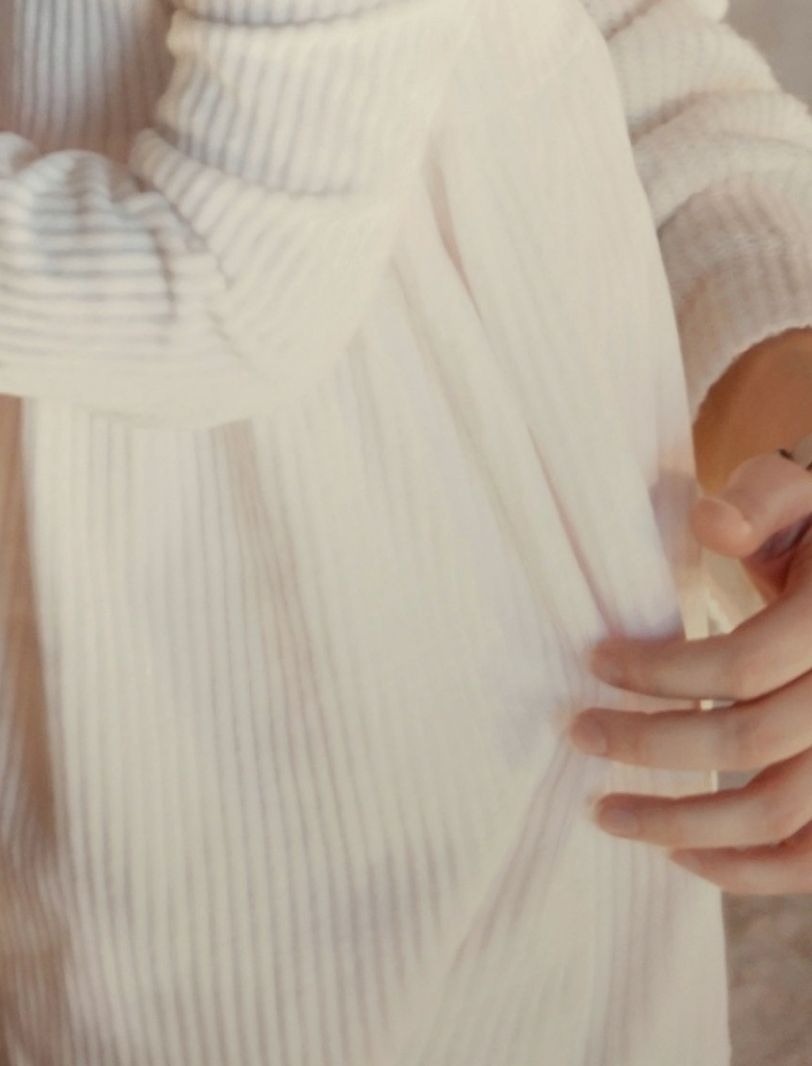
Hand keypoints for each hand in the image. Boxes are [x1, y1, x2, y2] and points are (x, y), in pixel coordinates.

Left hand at [573, 449, 811, 887]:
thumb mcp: (794, 493)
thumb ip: (758, 502)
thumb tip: (711, 523)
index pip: (745, 662)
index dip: (664, 669)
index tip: (594, 660)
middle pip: (750, 742)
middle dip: (651, 744)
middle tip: (577, 734)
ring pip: (778, 816)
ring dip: (685, 824)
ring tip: (606, 812)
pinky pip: (810, 860)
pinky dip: (750, 873)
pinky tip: (684, 857)